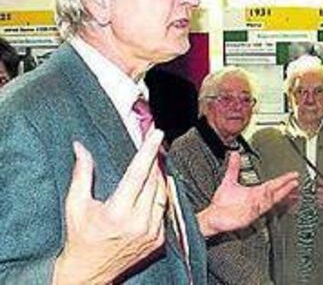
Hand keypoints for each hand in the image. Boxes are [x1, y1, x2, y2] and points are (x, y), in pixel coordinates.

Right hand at [54, 130, 166, 283]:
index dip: (148, 151)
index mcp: (118, 213)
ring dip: (159, 178)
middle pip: (154, 181)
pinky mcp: (159, 240)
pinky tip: (154, 189)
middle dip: (155, 161)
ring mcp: (152, 233)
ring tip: (154, 164)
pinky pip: (164, 210)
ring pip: (163, 195)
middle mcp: (139, 223)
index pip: (138, 174)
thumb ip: (82, 174)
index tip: (156, 134)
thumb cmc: (80, 238)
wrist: (89, 273)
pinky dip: (160, 197)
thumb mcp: (75, 205)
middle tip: (154, 145)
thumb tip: (80, 147)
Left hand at [198, 152, 298, 236]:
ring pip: (268, 202)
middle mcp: (256, 201)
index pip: (273, 185)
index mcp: (255, 192)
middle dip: (285, 188)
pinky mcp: (246, 217)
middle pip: (275, 193)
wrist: (213, 217)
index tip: (293, 175)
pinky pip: (255, 211)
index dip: (283, 180)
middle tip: (295, 182)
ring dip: (276, 195)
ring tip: (286, 189)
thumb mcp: (229, 181)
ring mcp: (253, 210)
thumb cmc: (222, 204)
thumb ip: (233, 167)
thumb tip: (235, 155)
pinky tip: (264, 200)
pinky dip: (259, 206)